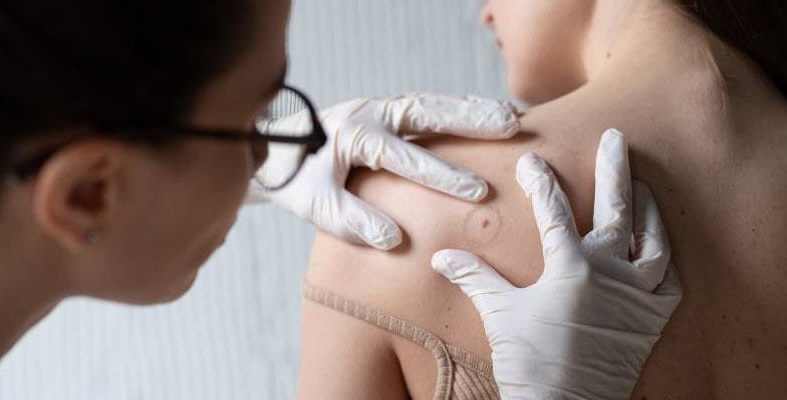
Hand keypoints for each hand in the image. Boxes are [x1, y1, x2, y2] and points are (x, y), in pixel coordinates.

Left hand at [248, 93, 518, 249]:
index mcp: (354, 134)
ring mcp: (381, 108)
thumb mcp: (316, 207)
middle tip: (509, 128)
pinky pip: (429, 108)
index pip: (405, 156)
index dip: (442, 175)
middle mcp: (372, 113)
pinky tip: (488, 116)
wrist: (274, 153)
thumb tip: (394, 240)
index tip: (477, 191)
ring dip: (472, 110)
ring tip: (512, 118)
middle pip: (428, 112)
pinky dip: (459, 110)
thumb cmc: (296, 182)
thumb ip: (352, 221)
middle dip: (471, 121)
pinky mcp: (388, 112)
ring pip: (433, 105)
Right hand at [431, 130, 682, 398]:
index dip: (541, 181)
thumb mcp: (500, 314)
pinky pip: (669, 282)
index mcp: (570, 267)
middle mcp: (610, 273)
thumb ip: (475, 278)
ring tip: (642, 188)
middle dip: (615, 168)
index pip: (554, 210)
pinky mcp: (652, 321)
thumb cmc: (532, 362)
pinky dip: (664, 261)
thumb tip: (443, 256)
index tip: (532, 158)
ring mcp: (637, 296)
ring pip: (652, 240)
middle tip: (617, 137)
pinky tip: (657, 250)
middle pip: (617, 209)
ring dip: (648, 210)